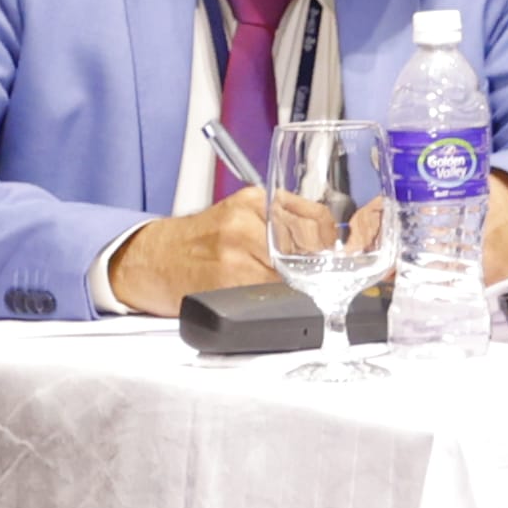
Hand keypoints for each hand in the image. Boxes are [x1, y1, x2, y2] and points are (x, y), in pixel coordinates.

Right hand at [106, 188, 359, 313]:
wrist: (151, 259)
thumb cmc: (197, 242)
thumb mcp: (240, 214)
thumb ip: (279, 222)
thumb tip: (334, 246)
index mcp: (255, 201)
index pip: (317, 219)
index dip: (340, 245)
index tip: (356, 259)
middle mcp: (247, 222)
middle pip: (312, 253)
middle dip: (328, 273)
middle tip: (341, 287)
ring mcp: (237, 254)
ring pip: (296, 279)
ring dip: (307, 293)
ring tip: (305, 298)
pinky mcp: (227, 284)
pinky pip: (272, 299)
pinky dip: (282, 306)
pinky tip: (277, 305)